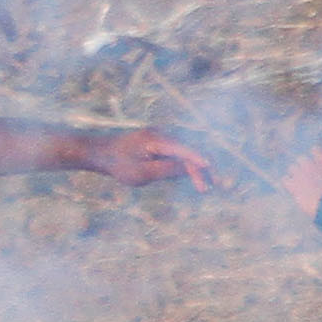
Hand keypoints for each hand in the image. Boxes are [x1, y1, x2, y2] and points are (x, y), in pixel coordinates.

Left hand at [90, 128, 220, 191]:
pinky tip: (198, 179)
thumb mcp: (142, 173)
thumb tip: (190, 169)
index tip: (211, 169)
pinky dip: (189, 165)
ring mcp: (163, 139)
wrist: (102, 153)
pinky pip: (180, 154)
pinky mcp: (161, 145)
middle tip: (218, 184)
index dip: (199, 160)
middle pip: (190, 150)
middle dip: (205, 167)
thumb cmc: (119, 165)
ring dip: (198, 168)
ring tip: (209, 186)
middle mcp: (163, 135)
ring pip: (187, 153)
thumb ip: (166, 170)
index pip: (183, 150)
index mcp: (157, 140)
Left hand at [279, 145, 321, 219]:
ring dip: (295, 173)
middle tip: (309, 176)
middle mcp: (310, 165)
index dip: (315, 156)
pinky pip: (285, 180)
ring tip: (301, 183)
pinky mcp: (294, 186)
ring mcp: (300, 175)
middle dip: (304, 165)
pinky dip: (288, 183)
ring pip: (292, 168)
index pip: (315, 149)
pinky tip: (293, 188)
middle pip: (301, 159)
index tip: (318, 163)